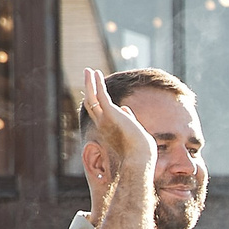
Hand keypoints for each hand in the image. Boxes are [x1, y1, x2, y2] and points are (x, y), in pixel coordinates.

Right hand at [80, 68, 156, 192]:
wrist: (140, 158)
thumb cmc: (140, 149)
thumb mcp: (134, 132)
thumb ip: (128, 119)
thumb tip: (125, 108)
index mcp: (109, 130)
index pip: (99, 113)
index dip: (96, 102)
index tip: (96, 91)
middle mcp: (103, 124)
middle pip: (91, 104)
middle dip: (89, 89)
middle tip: (88, 76)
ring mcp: (105, 119)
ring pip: (92, 97)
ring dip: (90, 83)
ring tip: (89, 70)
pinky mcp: (110, 113)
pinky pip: (100, 95)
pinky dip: (97, 83)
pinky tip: (96, 73)